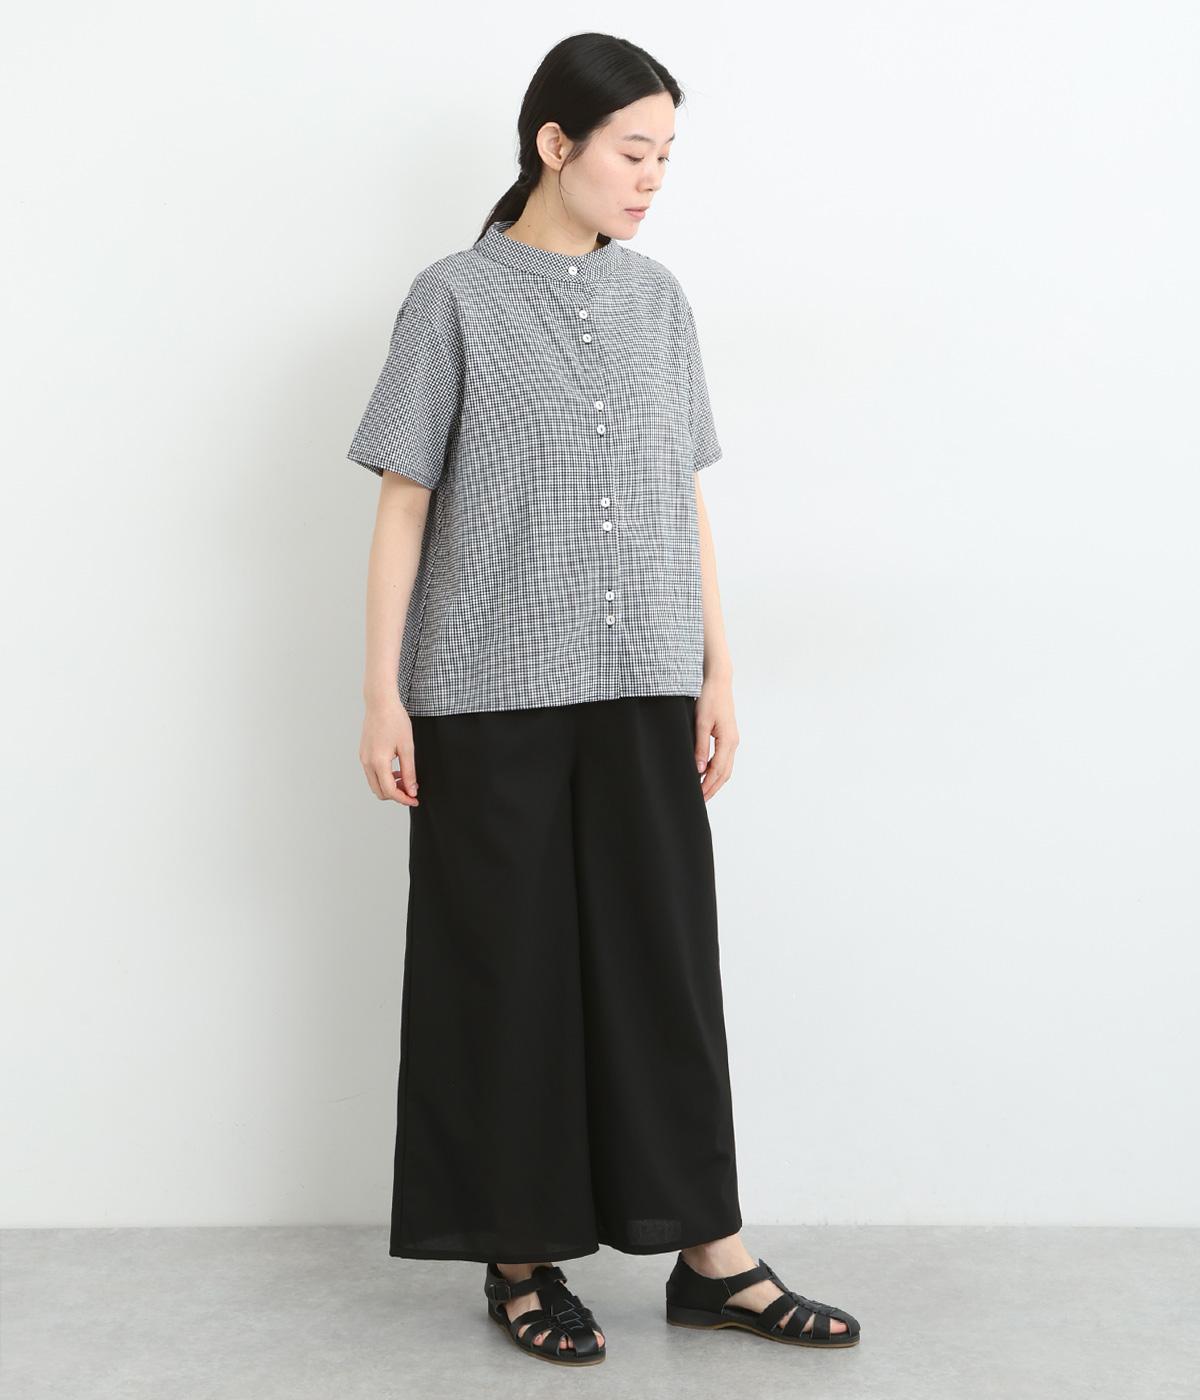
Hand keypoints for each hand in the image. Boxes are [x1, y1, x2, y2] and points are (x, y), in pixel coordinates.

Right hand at [360, 697, 419, 805]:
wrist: (380, 703)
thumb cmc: (395, 721)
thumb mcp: (407, 747)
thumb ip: (409, 772)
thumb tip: (412, 790)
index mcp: (378, 761)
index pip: (390, 791)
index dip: (404, 799)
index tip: (415, 799)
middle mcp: (367, 762)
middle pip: (379, 792)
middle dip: (396, 795)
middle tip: (411, 790)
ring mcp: (363, 758)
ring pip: (375, 784)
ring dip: (389, 786)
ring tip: (405, 778)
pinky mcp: (363, 754)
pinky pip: (371, 774)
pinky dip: (383, 777)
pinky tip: (395, 770)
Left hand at [693, 673, 737, 801]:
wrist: (718, 682)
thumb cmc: (710, 698)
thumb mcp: (701, 723)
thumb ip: (700, 747)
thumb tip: (699, 769)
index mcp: (728, 741)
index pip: (717, 771)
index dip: (707, 786)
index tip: (698, 797)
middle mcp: (733, 743)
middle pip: (724, 773)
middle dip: (712, 788)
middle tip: (700, 801)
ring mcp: (732, 740)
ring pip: (725, 768)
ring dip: (715, 781)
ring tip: (703, 791)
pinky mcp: (728, 736)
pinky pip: (724, 759)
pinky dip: (716, 771)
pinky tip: (706, 773)